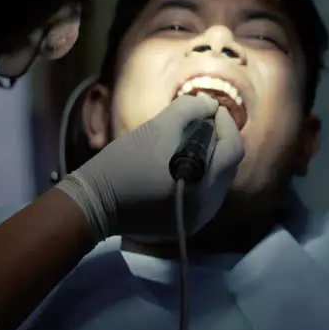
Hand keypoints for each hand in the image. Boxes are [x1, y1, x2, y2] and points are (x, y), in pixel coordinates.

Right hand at [54, 95, 244, 241]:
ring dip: (211, 156)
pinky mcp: (185, 224)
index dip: (226, 123)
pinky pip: (205, 193)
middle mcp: (208, 208)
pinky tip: (183, 161)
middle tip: (201, 121)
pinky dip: (201, 173)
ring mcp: (198, 220)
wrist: (95, 202)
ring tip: (191, 139)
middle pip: (229, 165)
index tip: (210, 108)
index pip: (233, 149)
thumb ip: (190, 110)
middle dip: (219, 138)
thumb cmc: (126, 162)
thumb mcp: (159, 127)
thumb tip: (209, 105)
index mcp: (205, 186)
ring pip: (219, 179)